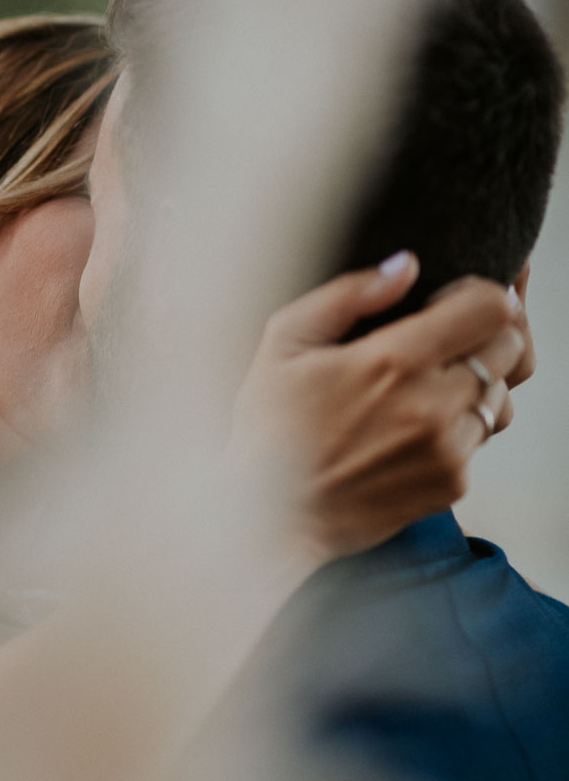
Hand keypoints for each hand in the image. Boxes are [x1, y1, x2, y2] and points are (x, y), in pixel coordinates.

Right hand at [232, 254, 528, 562]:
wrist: (271, 515)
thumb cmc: (270, 428)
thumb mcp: (283, 341)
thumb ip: (349, 294)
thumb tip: (406, 266)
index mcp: (392, 361)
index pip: (492, 308)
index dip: (481, 293)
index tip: (453, 299)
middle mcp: (431, 406)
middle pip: (510, 347)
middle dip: (485, 333)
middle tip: (444, 340)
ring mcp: (447, 449)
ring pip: (501, 395)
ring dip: (476, 382)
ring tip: (426, 388)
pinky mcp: (452, 483)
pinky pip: (482, 438)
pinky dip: (460, 426)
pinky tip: (414, 427)